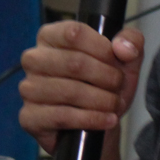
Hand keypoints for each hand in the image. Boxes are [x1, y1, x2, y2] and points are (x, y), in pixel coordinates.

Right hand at [18, 22, 144, 154]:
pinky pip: (63, 116)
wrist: (98, 126)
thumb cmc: (104, 86)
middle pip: (74, 62)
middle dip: (106, 77)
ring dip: (101, 100)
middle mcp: (34, 59)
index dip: (102, 48)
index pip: (74, 33)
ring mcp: (28, 89)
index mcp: (51, 36)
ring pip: (70, 91)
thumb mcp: (125, 60)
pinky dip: (92, 119)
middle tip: (118, 86)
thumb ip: (131, 42)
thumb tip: (123, 48)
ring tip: (114, 104)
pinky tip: (107, 120)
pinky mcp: (30, 117)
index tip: (116, 61)